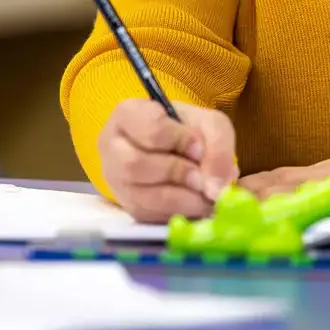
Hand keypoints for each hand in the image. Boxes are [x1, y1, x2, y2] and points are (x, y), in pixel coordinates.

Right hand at [97, 100, 237, 222]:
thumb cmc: (189, 131)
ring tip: (203, 193)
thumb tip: (214, 188)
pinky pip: (149, 216)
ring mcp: (116, 180)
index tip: (198, 148)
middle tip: (200, 177)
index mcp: (127, 113)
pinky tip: (194, 204)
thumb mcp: (210, 125)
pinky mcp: (128, 206)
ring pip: (141, 195)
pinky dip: (178, 213)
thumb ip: (218, 146)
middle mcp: (112, 146)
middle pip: (134, 165)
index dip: (179, 140)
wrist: (179, 150)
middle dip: (175, 172)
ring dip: (181, 198)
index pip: (149, 127)